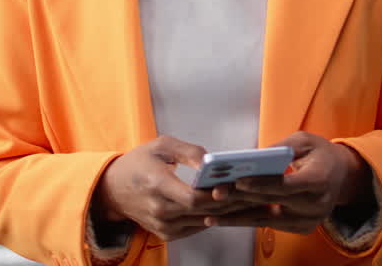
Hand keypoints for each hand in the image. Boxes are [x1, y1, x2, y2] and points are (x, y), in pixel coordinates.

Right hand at [93, 136, 258, 241]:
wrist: (113, 191)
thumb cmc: (138, 163)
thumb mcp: (160, 145)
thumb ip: (188, 151)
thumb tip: (212, 161)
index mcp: (156, 185)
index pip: (190, 197)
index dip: (215, 195)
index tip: (237, 187)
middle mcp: (160, 211)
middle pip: (206, 212)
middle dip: (238, 204)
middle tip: (268, 197)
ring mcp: (165, 227)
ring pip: (207, 222)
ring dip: (237, 215)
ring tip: (266, 207)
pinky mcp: (170, 235)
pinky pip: (200, 227)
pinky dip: (221, 219)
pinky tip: (246, 214)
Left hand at [207, 132, 371, 234]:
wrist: (343, 176)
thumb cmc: (320, 154)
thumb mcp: (304, 140)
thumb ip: (281, 148)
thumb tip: (252, 157)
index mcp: (319, 180)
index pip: (285, 185)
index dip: (261, 184)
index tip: (237, 181)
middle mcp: (315, 205)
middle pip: (271, 203)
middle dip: (240, 200)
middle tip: (214, 195)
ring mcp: (308, 220)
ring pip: (266, 221)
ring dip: (236, 218)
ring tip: (210, 216)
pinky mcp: (301, 228)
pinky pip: (269, 225)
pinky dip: (246, 221)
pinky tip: (224, 219)